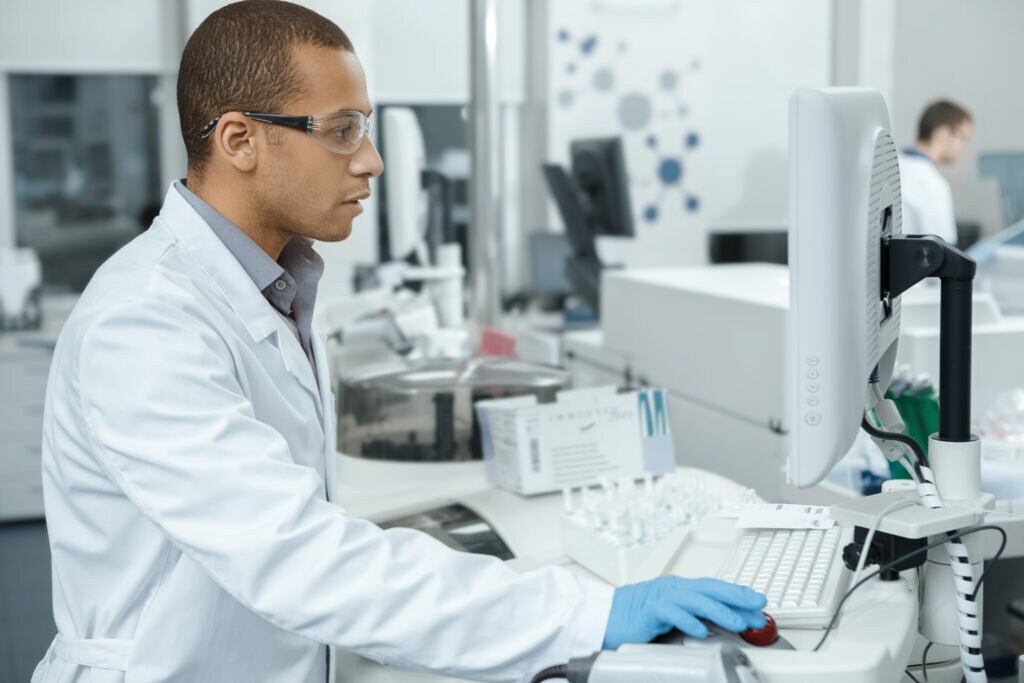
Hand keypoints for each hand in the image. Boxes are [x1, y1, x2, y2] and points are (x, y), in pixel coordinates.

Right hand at [602, 576, 766, 649]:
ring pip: (695, 600)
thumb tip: (723, 623)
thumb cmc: (634, 619)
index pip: (714, 588)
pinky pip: (670, 613)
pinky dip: (687, 620)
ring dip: (719, 611)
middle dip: (737, 597)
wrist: (602, 618)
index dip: (738, 593)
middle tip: (758, 606)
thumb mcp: (671, 616)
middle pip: (710, 588)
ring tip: (737, 623)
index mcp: (678, 588)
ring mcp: (659, 597)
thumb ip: (694, 616)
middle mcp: (672, 588)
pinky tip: (701, 630)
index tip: (759, 602)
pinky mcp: (647, 610)